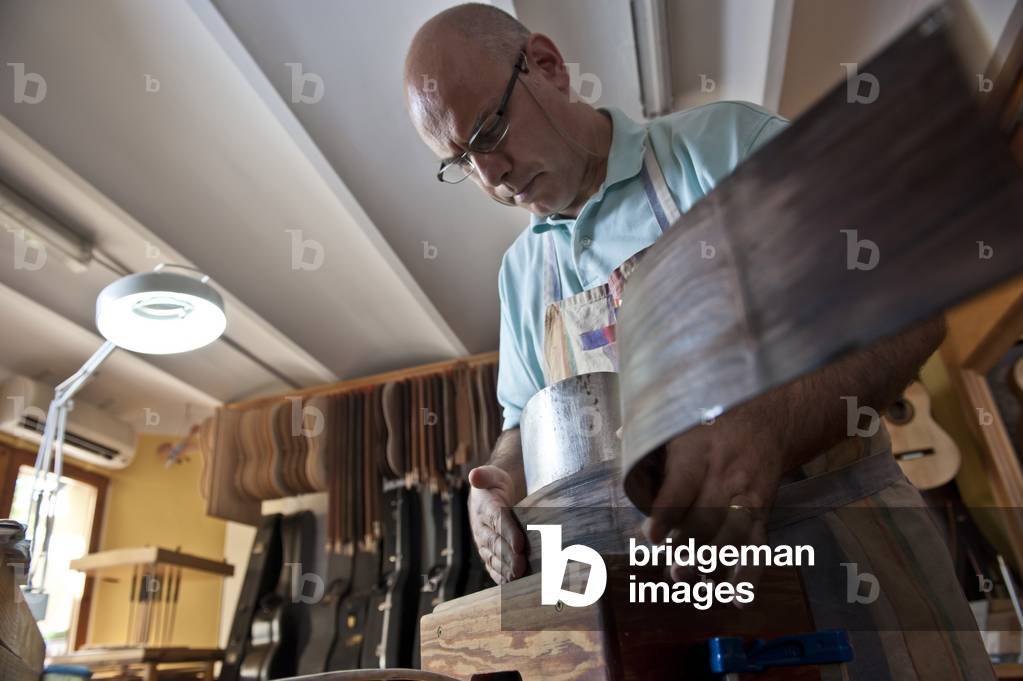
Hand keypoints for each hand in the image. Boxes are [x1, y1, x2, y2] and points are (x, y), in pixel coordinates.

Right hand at [468, 465, 526, 583]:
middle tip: (520, 566)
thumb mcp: (491, 475)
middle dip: (507, 556)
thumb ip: (484, 475)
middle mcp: (481, 528)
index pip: (497, 520)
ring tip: (518, 578)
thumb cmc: (494, 485)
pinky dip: (500, 576)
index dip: (507, 532)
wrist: (488, 496)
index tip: (520, 544)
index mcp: (484, 507)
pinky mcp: (488, 553)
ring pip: (493, 557)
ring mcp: (483, 542)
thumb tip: (475, 475)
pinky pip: (492, 566)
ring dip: (505, 569)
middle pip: (495, 543)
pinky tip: (510, 584)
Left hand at [641, 403, 786, 591]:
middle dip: (687, 547)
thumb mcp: (681, 422)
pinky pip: (759, 547)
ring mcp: (746, 498)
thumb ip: (651, 438)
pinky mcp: (763, 515)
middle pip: (706, 519)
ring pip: (732, 537)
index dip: (666, 514)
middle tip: (672, 567)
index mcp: (698, 454)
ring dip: (710, 563)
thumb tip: (617, 438)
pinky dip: (749, 575)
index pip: (682, 488)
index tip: (651, 535)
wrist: (768, 425)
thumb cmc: (711, 425)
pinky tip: (737, 597)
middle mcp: (725, 477)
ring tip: (689, 577)